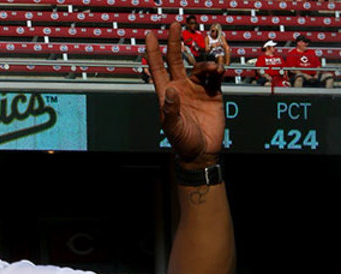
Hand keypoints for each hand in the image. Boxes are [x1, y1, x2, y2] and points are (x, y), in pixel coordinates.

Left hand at [146, 23, 223, 164]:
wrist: (203, 151)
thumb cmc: (183, 143)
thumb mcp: (173, 127)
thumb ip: (170, 110)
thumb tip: (171, 90)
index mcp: (168, 95)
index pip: (158, 69)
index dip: (154, 52)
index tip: (151, 35)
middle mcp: (182, 88)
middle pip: (177, 60)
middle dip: (175, 43)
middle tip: (175, 25)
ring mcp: (197, 89)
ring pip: (200, 66)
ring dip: (206, 63)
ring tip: (213, 69)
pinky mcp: (212, 93)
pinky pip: (215, 75)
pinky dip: (218, 69)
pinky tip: (220, 70)